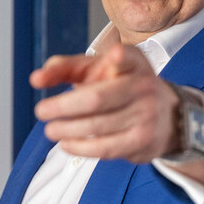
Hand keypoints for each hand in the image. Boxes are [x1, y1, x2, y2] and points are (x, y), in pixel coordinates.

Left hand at [31, 43, 180, 162]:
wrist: (167, 115)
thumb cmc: (121, 86)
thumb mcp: (97, 68)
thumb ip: (65, 67)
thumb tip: (36, 79)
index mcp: (133, 62)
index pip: (127, 57)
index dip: (120, 58)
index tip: (113, 56)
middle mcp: (142, 86)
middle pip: (97, 98)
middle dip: (64, 106)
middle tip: (41, 111)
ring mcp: (145, 115)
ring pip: (98, 126)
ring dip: (68, 130)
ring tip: (51, 130)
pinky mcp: (142, 140)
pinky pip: (106, 147)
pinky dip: (81, 147)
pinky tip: (66, 144)